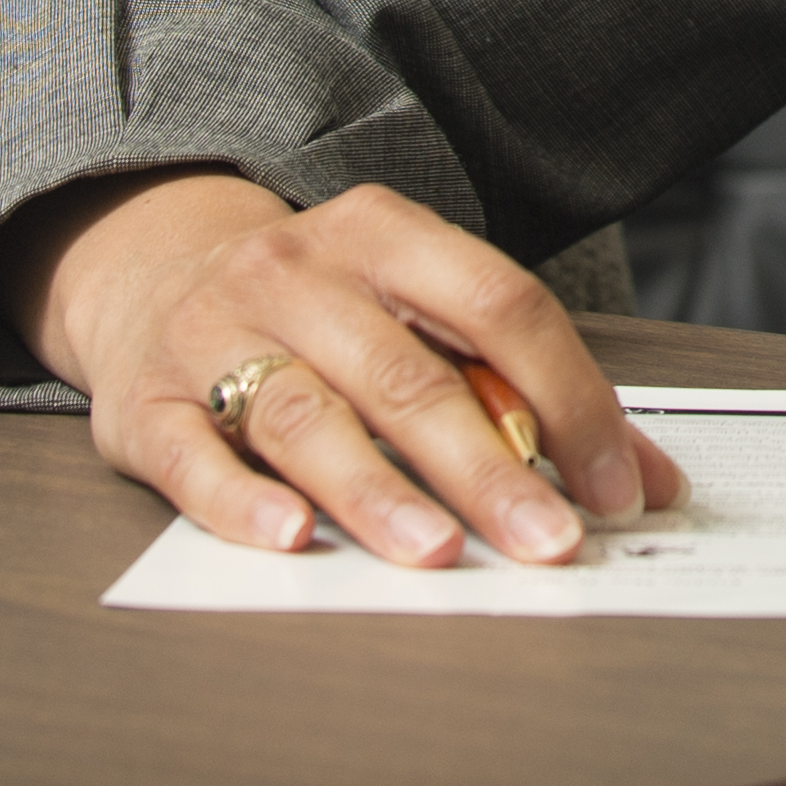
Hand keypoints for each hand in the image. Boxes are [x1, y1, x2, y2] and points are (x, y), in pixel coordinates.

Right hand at [18, 171, 687, 570]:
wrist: (148, 269)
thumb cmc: (316, 306)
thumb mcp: (415, 308)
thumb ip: (522, 385)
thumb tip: (642, 477)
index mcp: (383, 233)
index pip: (498, 305)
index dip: (567, 397)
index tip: (614, 486)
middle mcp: (296, 273)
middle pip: (406, 375)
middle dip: (486, 467)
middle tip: (545, 540)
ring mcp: (213, 334)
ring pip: (307, 417)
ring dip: (378, 491)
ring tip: (436, 551)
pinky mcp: (142, 404)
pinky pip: (196, 456)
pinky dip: (243, 503)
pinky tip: (292, 538)